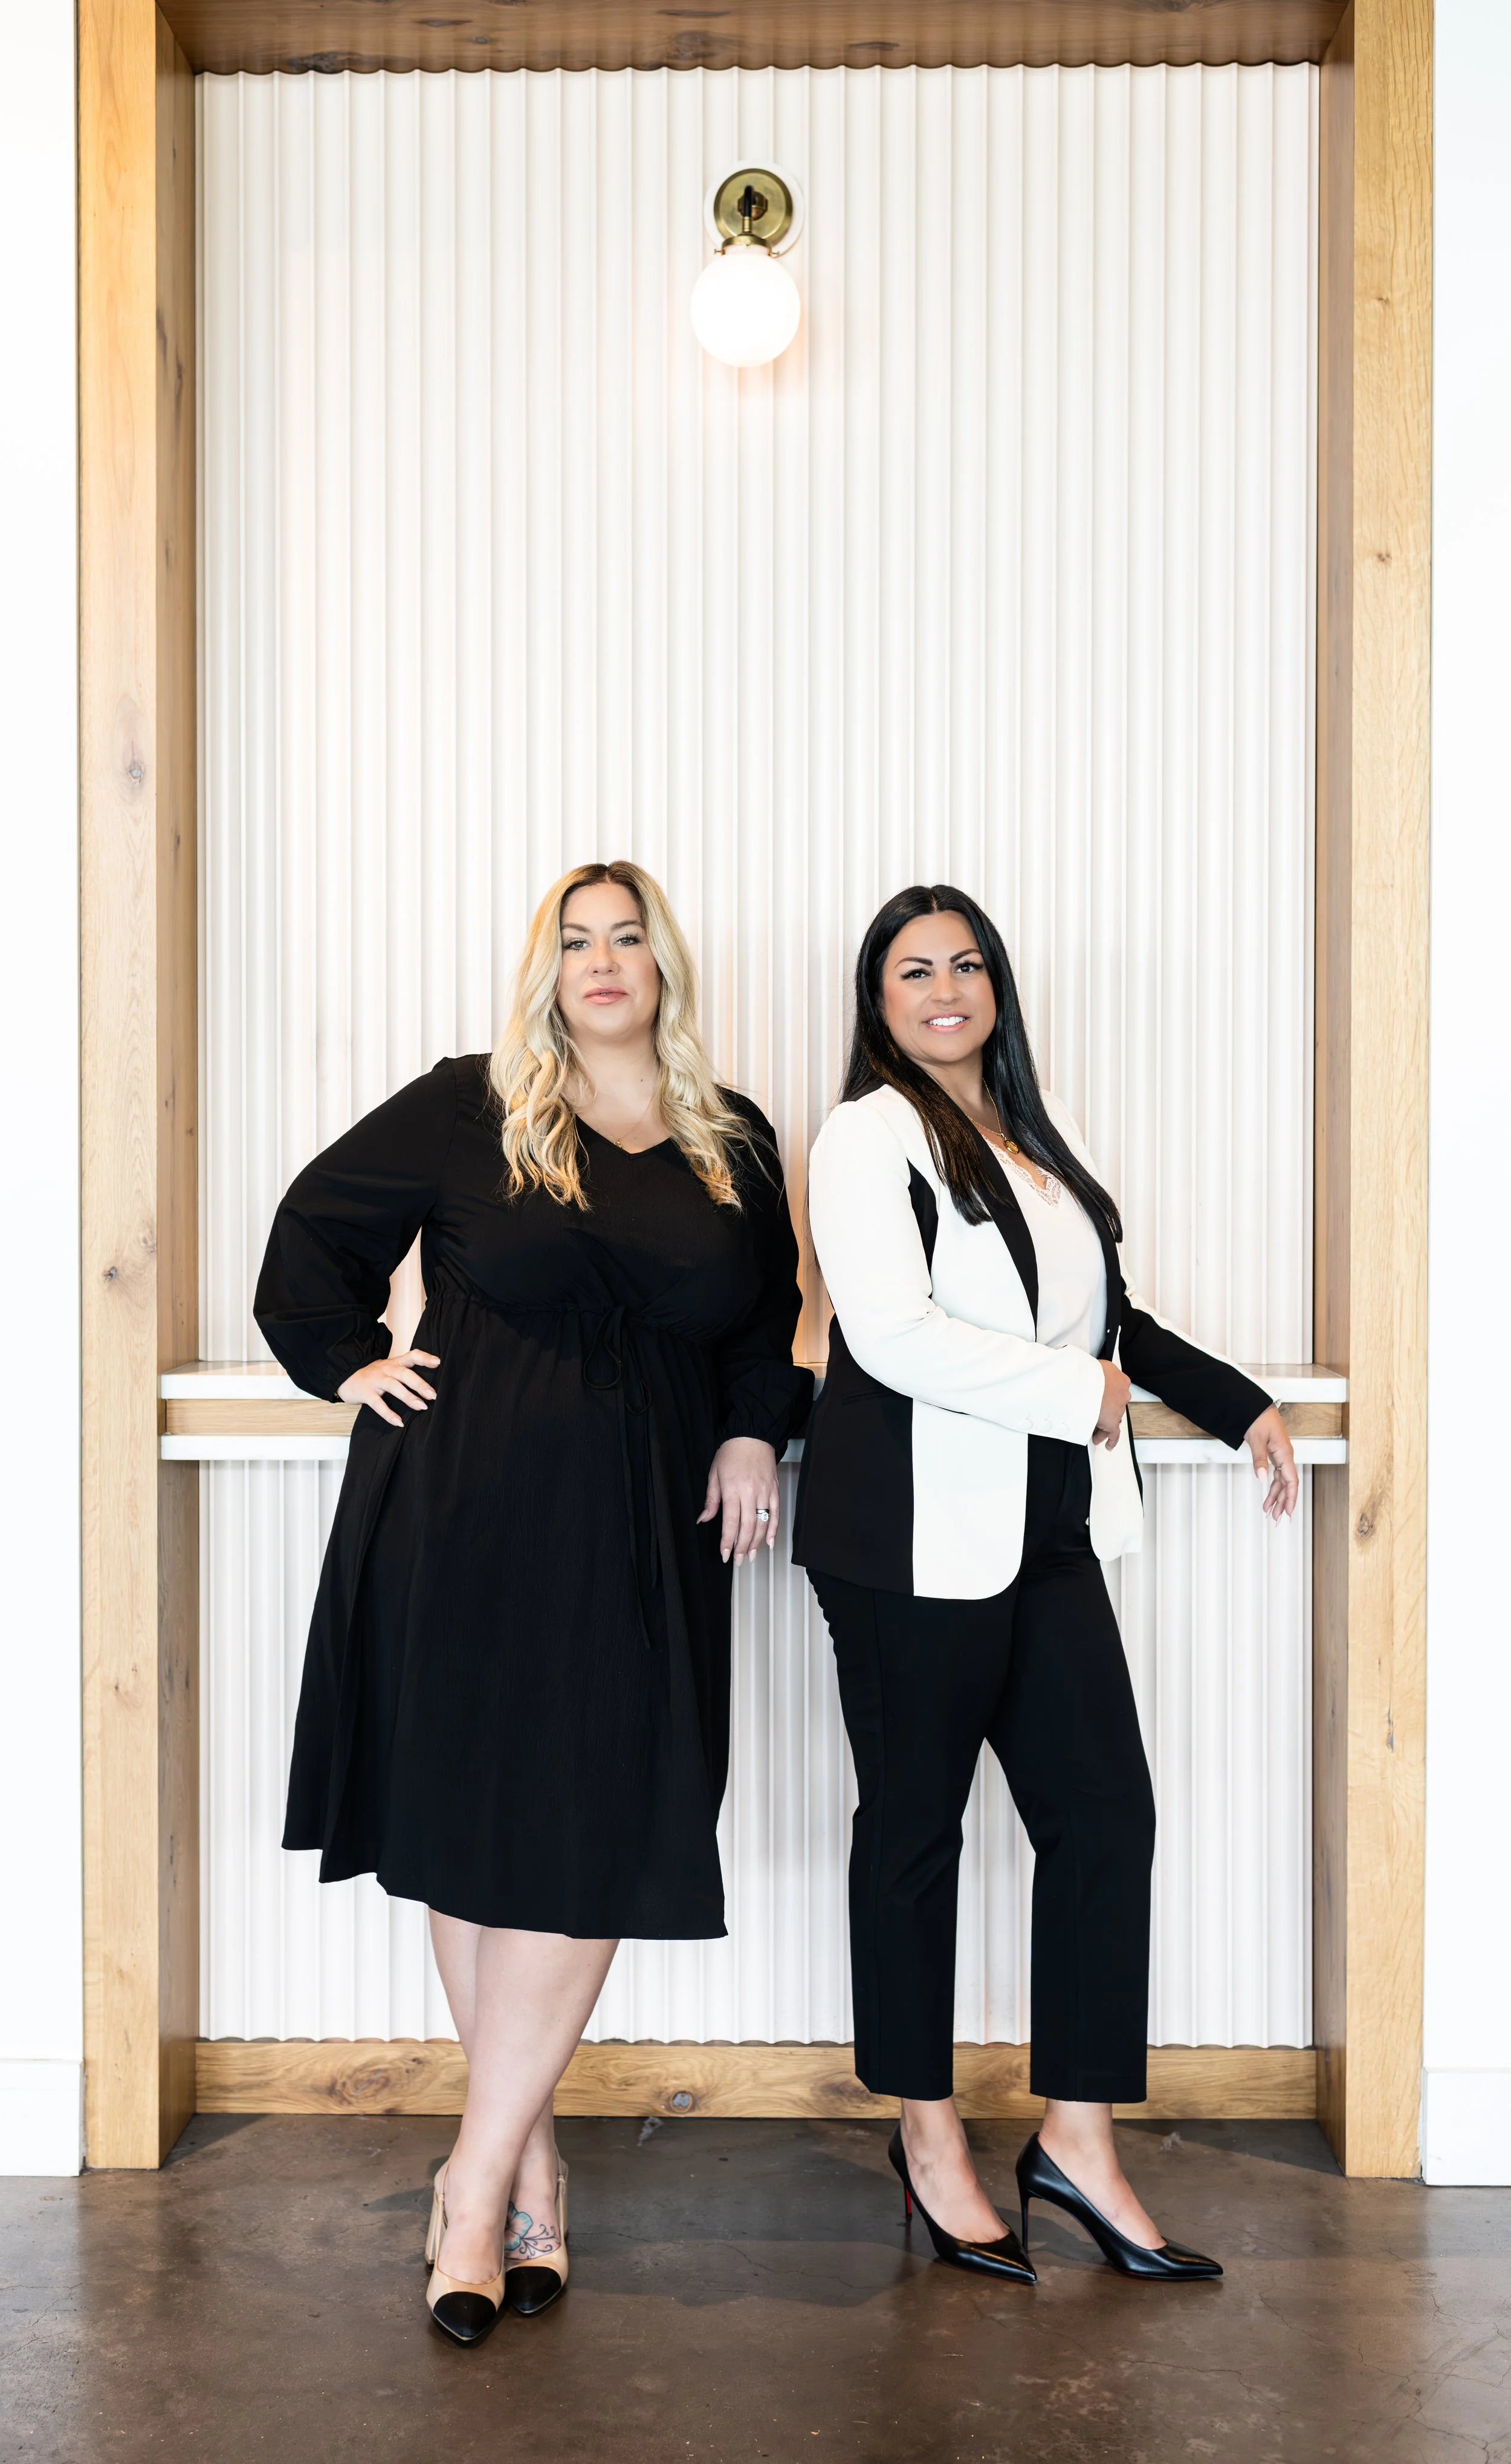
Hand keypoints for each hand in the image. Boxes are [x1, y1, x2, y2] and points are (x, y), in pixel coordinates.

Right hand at [337, 1348, 439, 1427]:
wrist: (346, 1378)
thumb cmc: (374, 1376)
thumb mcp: (390, 1370)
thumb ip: (405, 1374)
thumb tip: (429, 1388)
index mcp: (394, 1363)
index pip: (411, 1356)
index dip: (424, 1358)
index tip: (438, 1362)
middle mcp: (386, 1369)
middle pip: (404, 1373)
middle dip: (419, 1384)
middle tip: (433, 1395)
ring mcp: (375, 1380)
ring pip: (393, 1386)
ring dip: (408, 1396)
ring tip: (421, 1407)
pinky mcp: (365, 1393)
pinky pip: (377, 1404)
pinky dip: (388, 1413)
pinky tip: (398, 1422)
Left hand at [698, 1436, 780, 1564]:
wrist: (752, 1436)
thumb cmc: (730, 1454)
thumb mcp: (714, 1475)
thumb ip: (711, 1500)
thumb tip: (703, 1519)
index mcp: (732, 1490)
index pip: (730, 1522)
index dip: (727, 1541)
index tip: (725, 1555)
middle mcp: (749, 1493)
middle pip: (747, 1527)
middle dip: (742, 1547)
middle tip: (739, 1561)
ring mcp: (764, 1492)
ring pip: (762, 1523)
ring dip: (757, 1542)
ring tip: (752, 1556)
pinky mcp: (774, 1490)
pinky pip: (776, 1513)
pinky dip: (774, 1529)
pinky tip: (769, 1542)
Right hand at [1092, 1359, 1131, 1448]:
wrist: (1085, 1383)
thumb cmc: (1087, 1372)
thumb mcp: (1095, 1365)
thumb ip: (1095, 1371)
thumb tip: (1084, 1370)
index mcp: (1120, 1379)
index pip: (1117, 1389)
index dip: (1108, 1396)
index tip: (1101, 1399)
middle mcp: (1122, 1394)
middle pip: (1115, 1405)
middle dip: (1106, 1411)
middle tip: (1095, 1415)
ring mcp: (1118, 1408)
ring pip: (1113, 1419)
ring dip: (1104, 1425)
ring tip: (1095, 1430)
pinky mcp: (1112, 1422)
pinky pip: (1113, 1434)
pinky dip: (1111, 1440)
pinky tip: (1108, 1444)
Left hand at [1245, 1404, 1297, 1521]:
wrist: (1256, 1406)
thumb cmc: (1258, 1418)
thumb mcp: (1256, 1439)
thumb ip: (1259, 1459)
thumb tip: (1261, 1478)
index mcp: (1284, 1453)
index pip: (1291, 1480)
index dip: (1291, 1497)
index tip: (1288, 1512)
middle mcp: (1285, 1456)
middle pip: (1287, 1484)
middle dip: (1283, 1502)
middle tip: (1277, 1518)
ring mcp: (1280, 1455)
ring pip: (1281, 1481)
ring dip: (1276, 1496)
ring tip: (1270, 1512)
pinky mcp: (1274, 1454)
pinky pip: (1276, 1474)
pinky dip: (1272, 1486)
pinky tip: (1268, 1497)